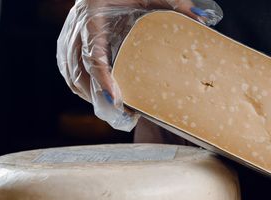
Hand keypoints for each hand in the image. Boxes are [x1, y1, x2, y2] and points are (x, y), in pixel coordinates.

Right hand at [57, 0, 222, 130]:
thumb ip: (176, 4)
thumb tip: (202, 18)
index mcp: (92, 14)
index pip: (92, 53)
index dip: (102, 79)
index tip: (116, 99)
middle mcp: (77, 27)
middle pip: (79, 71)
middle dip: (99, 98)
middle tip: (124, 116)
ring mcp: (69, 36)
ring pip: (72, 75)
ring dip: (91, 97)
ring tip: (118, 114)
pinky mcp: (68, 43)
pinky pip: (70, 72)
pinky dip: (84, 89)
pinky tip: (103, 101)